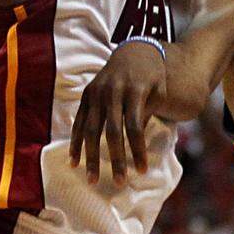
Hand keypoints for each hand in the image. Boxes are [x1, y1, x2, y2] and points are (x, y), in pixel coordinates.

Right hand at [69, 41, 166, 185]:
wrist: (135, 51)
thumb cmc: (152, 77)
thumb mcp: (158, 92)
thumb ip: (148, 114)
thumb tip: (136, 144)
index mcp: (134, 90)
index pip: (134, 126)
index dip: (137, 150)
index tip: (142, 170)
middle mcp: (112, 91)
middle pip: (111, 131)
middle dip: (116, 159)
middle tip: (120, 183)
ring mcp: (96, 92)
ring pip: (90, 129)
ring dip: (91, 157)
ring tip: (93, 180)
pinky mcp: (86, 94)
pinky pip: (78, 122)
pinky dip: (75, 142)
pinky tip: (75, 162)